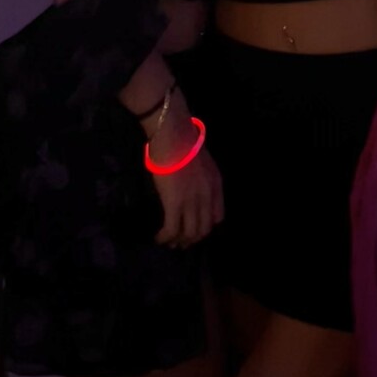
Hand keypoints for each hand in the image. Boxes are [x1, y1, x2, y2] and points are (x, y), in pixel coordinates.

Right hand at [147, 102, 223, 247]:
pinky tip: (158, 238)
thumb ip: (200, 177)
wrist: (174, 134)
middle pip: (204, 230)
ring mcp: (192, 202)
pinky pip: (172, 230)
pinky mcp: (174, 204)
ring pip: (189, 234)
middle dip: (192, 240)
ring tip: (168, 242)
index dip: (206, 226)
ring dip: (178, 241)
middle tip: (180, 242)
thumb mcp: (201, 160)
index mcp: (216, 185)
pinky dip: (165, 238)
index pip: (218, 217)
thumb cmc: (183, 140)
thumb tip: (189, 187)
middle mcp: (207, 196)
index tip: (195, 228)